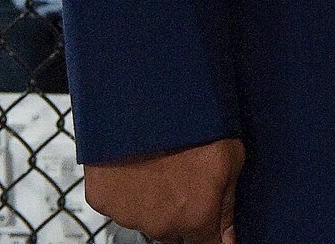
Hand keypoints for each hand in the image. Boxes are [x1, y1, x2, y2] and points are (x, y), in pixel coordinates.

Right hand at [84, 137, 242, 243]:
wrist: (148, 104)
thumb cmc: (194, 124)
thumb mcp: (231, 157)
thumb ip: (228, 204)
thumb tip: (228, 236)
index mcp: (197, 217)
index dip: (210, 235)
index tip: (211, 228)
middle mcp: (163, 225)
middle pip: (174, 230)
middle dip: (181, 211)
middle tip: (184, 176)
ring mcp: (129, 215)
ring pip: (146, 217)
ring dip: (153, 199)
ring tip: (161, 163)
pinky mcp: (103, 201)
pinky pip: (120, 203)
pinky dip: (128, 189)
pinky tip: (137, 163)